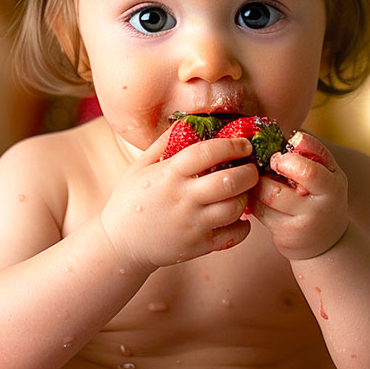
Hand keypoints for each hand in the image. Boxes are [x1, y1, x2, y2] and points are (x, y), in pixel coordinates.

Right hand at [101, 129, 258, 271]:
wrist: (119, 245)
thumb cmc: (129, 200)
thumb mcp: (140, 167)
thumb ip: (164, 144)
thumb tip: (187, 122)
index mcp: (169, 175)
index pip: (207, 152)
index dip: (231, 145)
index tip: (244, 144)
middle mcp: (183, 199)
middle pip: (229, 181)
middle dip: (248, 172)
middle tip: (250, 168)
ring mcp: (192, 225)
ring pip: (234, 208)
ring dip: (245, 198)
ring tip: (241, 192)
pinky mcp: (198, 246)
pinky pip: (234, 236)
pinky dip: (243, 227)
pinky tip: (237, 218)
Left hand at [249, 131, 347, 259]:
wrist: (327, 239)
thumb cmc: (322, 195)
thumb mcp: (327, 172)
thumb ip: (311, 151)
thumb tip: (288, 132)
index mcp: (332, 184)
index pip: (309, 172)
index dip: (287, 160)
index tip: (280, 156)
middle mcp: (320, 206)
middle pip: (277, 189)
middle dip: (265, 176)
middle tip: (269, 166)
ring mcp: (302, 224)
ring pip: (265, 198)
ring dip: (257, 185)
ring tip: (262, 179)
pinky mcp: (286, 235)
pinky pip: (260, 212)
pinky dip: (254, 200)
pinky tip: (260, 196)